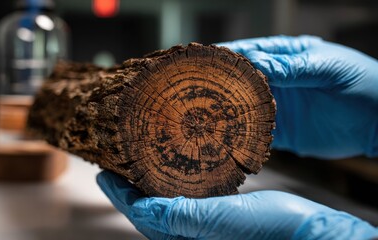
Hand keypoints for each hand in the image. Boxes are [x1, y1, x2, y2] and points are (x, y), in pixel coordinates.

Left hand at [97, 170, 377, 239]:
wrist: (310, 232)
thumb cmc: (275, 230)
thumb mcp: (222, 219)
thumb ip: (181, 216)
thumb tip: (140, 208)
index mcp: (187, 238)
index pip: (141, 215)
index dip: (120, 194)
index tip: (105, 173)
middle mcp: (191, 234)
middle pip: (148, 209)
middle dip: (129, 186)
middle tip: (115, 161)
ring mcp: (204, 223)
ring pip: (164, 202)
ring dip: (147, 182)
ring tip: (135, 161)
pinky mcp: (218, 212)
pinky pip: (184, 197)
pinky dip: (171, 182)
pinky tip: (170, 169)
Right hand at [217, 35, 377, 158]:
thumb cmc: (362, 84)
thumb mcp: (327, 68)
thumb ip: (293, 68)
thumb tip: (257, 63)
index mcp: (285, 56)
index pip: (249, 53)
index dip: (227, 57)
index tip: (206, 63)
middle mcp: (276, 80)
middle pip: (239, 81)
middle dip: (218, 85)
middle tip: (195, 90)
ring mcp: (276, 107)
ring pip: (241, 107)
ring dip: (224, 111)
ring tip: (202, 114)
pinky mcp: (280, 132)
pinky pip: (253, 133)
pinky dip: (239, 134)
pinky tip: (224, 135)